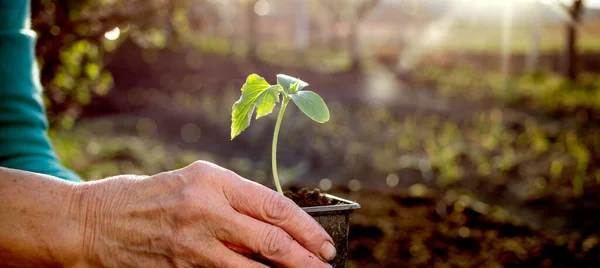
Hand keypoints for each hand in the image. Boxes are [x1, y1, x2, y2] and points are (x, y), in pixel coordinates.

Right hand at [71, 161, 334, 266]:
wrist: (96, 221)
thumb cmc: (152, 196)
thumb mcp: (196, 182)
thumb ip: (235, 199)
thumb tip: (277, 223)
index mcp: (214, 180)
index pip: (274, 206)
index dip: (306, 228)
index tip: (323, 243)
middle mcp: (206, 209)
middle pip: (270, 239)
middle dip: (305, 257)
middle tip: (324, 266)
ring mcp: (192, 242)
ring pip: (252, 267)